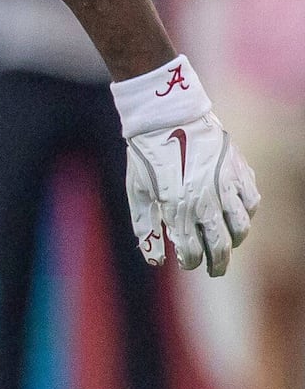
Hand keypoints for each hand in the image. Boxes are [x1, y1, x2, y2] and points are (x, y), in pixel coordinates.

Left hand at [119, 60, 262, 276]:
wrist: (167, 117)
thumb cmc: (146, 156)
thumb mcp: (137, 192)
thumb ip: (145, 226)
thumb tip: (154, 259)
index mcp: (177, 209)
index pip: (191, 250)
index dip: (190, 261)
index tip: (188, 262)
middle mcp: (205, 202)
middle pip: (221, 245)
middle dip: (218, 263)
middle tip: (215, 271)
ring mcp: (226, 187)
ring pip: (241, 227)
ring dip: (234, 240)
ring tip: (227, 243)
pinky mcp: (239, 172)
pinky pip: (252, 202)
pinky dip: (246, 213)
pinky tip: (236, 215)